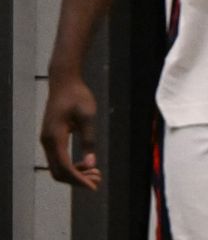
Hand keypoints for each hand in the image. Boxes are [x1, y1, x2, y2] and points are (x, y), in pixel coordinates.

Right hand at [39, 75, 102, 189]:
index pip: (65, 168)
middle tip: (98, 179)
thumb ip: (89, 140)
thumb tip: (91, 163)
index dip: (79, 180)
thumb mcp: (88, 116)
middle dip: (78, 180)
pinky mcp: (51, 138)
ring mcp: (47, 141)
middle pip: (59, 172)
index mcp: (55, 138)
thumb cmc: (78, 96)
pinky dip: (71, 166)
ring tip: (96, 172)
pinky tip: (87, 164)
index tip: (94, 186)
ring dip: (75, 174)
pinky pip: (58, 159)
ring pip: (57, 167)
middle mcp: (47, 142)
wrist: (64, 83)